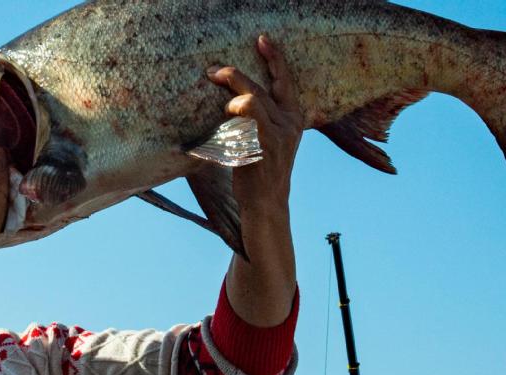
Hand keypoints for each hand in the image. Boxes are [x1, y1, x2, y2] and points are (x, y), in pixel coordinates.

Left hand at [207, 34, 302, 221]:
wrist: (266, 203)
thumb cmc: (259, 172)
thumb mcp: (264, 140)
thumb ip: (256, 119)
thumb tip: (233, 98)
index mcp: (292, 118)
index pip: (284, 83)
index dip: (274, 59)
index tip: (262, 40)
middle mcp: (290, 124)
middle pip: (260, 88)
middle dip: (235, 76)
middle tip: (214, 71)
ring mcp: (279, 136)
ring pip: (253, 100)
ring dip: (233, 92)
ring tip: (219, 95)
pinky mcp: (265, 148)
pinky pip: (248, 120)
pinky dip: (234, 114)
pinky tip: (226, 119)